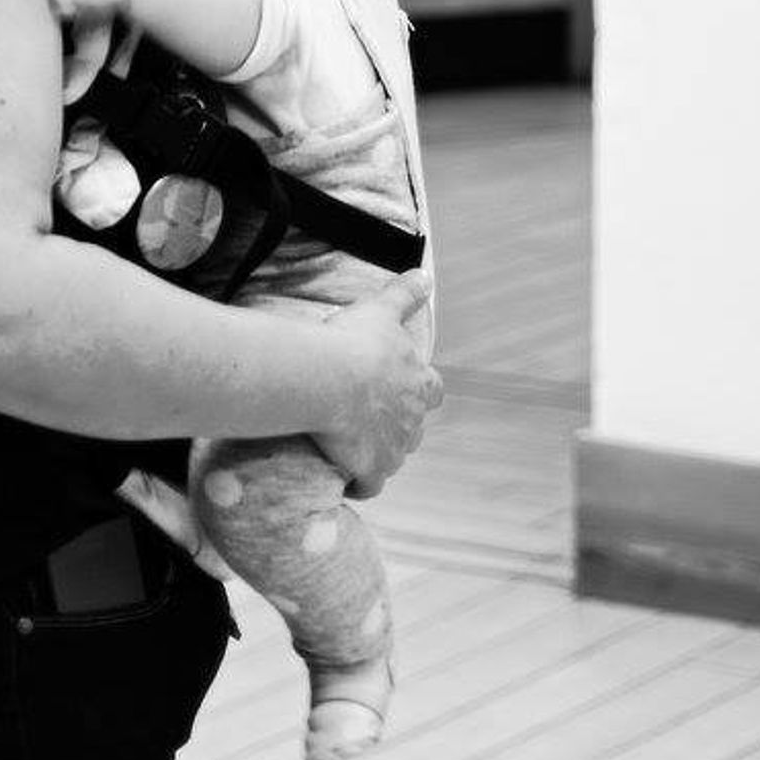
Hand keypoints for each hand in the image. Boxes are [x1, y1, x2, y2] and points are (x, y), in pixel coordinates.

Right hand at [309, 272, 442, 498]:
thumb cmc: (352, 343)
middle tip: (366, 417)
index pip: (431, 391)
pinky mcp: (371, 469)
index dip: (418, 391)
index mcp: (418, 382)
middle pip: (413, 427)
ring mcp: (394, 448)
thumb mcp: (379, 311)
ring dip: (379, 453)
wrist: (327, 379)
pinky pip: (370, 485)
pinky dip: (360, 484)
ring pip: (394, 456)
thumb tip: (425, 274)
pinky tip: (344, 479)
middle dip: (397, 425)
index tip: (401, 389)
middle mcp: (413, 418)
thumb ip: (403, 294)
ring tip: (350, 446)